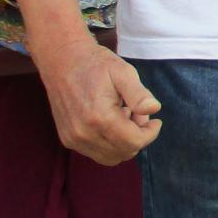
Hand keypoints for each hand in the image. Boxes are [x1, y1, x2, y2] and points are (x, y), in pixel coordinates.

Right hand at [31, 35, 160, 165]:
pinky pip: (95, 152)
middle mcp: (84, 133)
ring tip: (123, 116)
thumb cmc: (95, 64)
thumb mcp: (123, 72)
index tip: (156, 121)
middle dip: (137, 137)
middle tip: (138, 114)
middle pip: (124, 153)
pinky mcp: (67, 139)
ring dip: (123, 142)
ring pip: (110, 157)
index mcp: (100, 118)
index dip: (150, 134)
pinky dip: (108, 143)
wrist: (62, 60)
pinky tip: (109, 120)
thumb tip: (154, 109)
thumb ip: (139, 94)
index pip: (134, 143)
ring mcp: (73, 138)